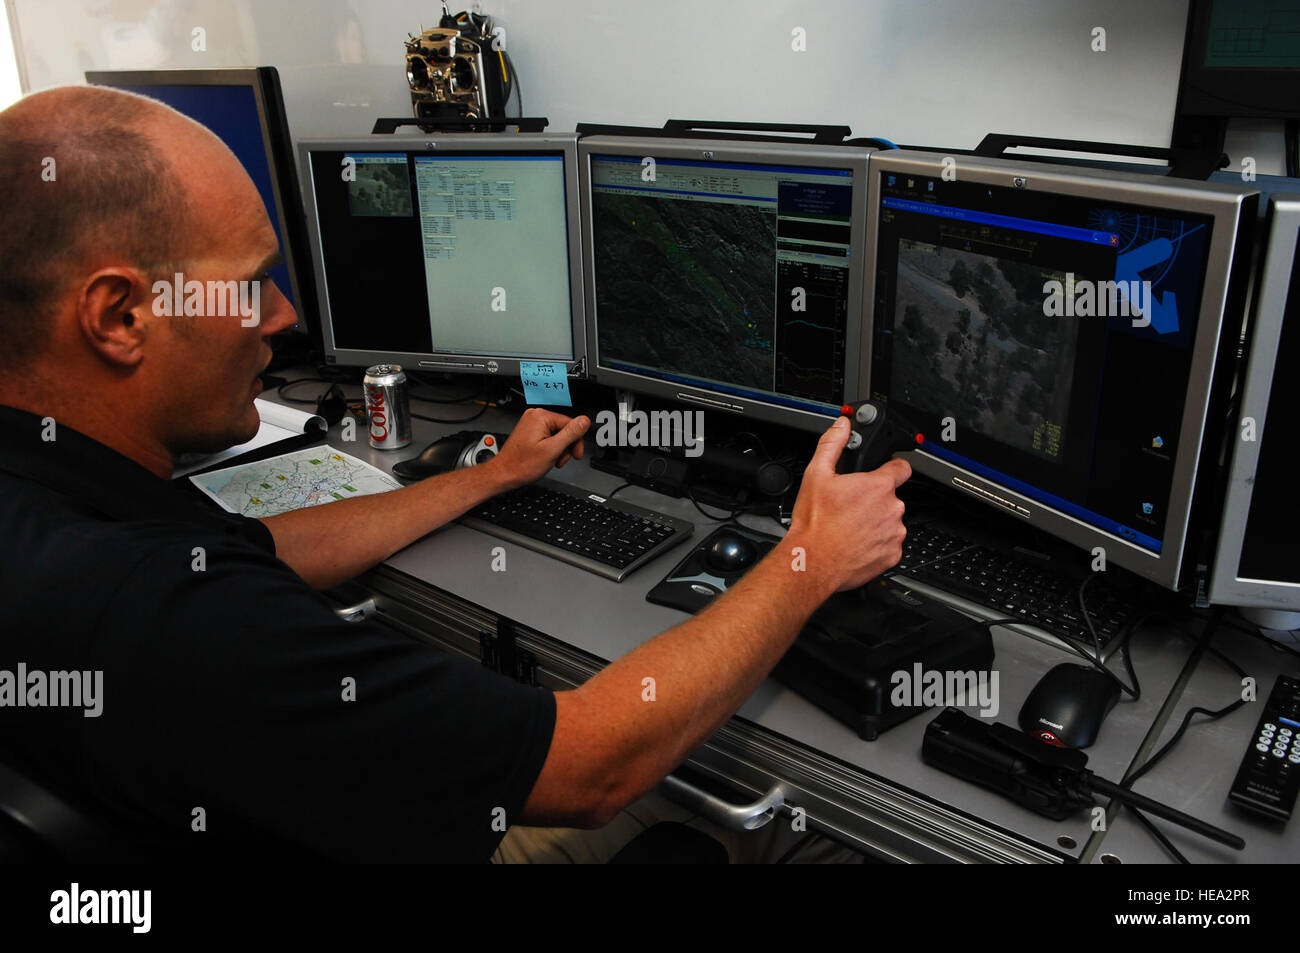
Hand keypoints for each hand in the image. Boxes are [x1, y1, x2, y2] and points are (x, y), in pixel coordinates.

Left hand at [488, 408, 589, 488]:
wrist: (505, 473)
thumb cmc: (522, 464)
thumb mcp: (552, 449)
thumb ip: (571, 433)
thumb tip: (584, 421)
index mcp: (541, 416)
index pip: (571, 424)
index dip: (576, 441)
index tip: (575, 454)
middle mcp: (535, 416)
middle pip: (564, 428)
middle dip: (566, 446)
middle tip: (561, 459)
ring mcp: (531, 423)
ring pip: (557, 434)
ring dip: (558, 449)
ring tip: (552, 460)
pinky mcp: (530, 430)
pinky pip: (548, 436)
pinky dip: (551, 448)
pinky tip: (546, 456)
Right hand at [785, 416, 910, 592]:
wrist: (813, 562)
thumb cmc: (815, 523)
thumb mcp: (816, 475)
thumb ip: (832, 444)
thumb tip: (841, 426)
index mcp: (878, 486)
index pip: (902, 467)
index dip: (892, 467)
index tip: (884, 472)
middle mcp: (892, 508)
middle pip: (891, 497)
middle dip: (875, 499)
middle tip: (851, 506)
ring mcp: (894, 533)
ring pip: (891, 521)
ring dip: (877, 522)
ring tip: (851, 527)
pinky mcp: (892, 555)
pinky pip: (890, 544)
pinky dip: (877, 543)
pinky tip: (856, 542)